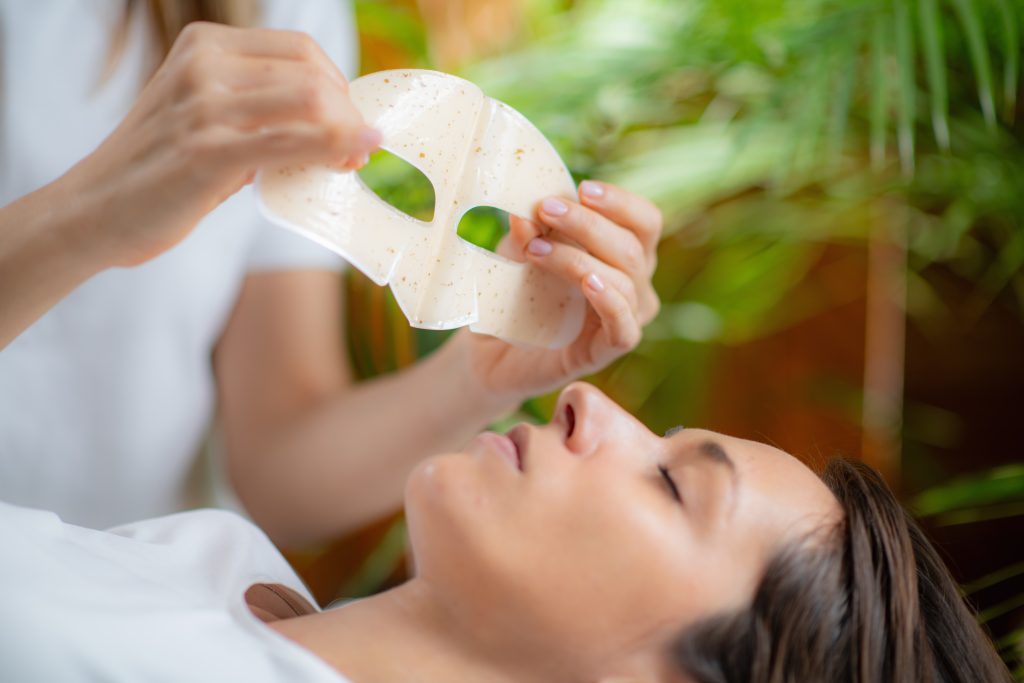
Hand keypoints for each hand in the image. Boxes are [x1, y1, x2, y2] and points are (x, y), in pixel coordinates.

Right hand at [63, 22, 378, 267]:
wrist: (93, 210)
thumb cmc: (158, 170)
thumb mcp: (204, 117)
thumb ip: (258, 110)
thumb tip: (333, 126)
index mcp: (205, 47)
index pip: (300, 51)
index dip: (339, 87)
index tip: (350, 123)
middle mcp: (204, 65)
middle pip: (313, 73)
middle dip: (349, 112)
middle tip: (358, 147)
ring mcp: (204, 106)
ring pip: (310, 101)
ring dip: (347, 133)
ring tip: (351, 159)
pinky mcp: (208, 151)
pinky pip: (290, 143)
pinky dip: (333, 149)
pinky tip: (350, 158)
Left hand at [457, 180, 660, 402]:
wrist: (492, 350)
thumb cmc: (515, 292)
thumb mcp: (518, 252)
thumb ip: (526, 233)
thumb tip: (523, 214)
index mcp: (624, 253)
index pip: (645, 221)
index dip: (621, 202)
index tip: (582, 188)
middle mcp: (634, 285)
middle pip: (633, 247)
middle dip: (588, 224)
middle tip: (544, 209)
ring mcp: (624, 320)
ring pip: (625, 281)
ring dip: (579, 259)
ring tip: (536, 250)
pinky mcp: (606, 352)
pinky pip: (624, 328)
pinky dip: (609, 302)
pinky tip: (587, 283)